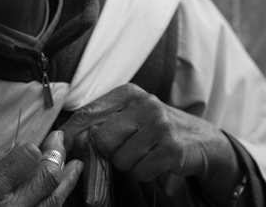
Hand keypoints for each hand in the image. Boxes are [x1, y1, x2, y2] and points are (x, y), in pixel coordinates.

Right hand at [0, 130, 82, 206]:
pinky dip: (55, 201)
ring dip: (66, 181)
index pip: (28, 157)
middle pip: (47, 178)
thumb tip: (13, 151)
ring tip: (74, 165)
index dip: (34, 147)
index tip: (35, 142)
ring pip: (53, 202)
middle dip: (56, 156)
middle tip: (59, 141)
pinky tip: (60, 191)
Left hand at [60, 84, 238, 195]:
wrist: (200, 139)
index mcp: (128, 92)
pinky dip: (145, 173)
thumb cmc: (156, 128)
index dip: (73, 133)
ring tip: (145, 153)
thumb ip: (101, 122)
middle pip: (102, 139)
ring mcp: (159, 125)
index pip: (88, 112)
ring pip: (121, 160)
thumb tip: (65, 139)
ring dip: (130, 165)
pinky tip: (155, 162)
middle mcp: (144, 104)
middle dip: (110, 153)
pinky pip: (141, 171)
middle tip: (126, 149)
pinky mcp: (171, 148)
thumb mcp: (130, 115)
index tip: (65, 146)